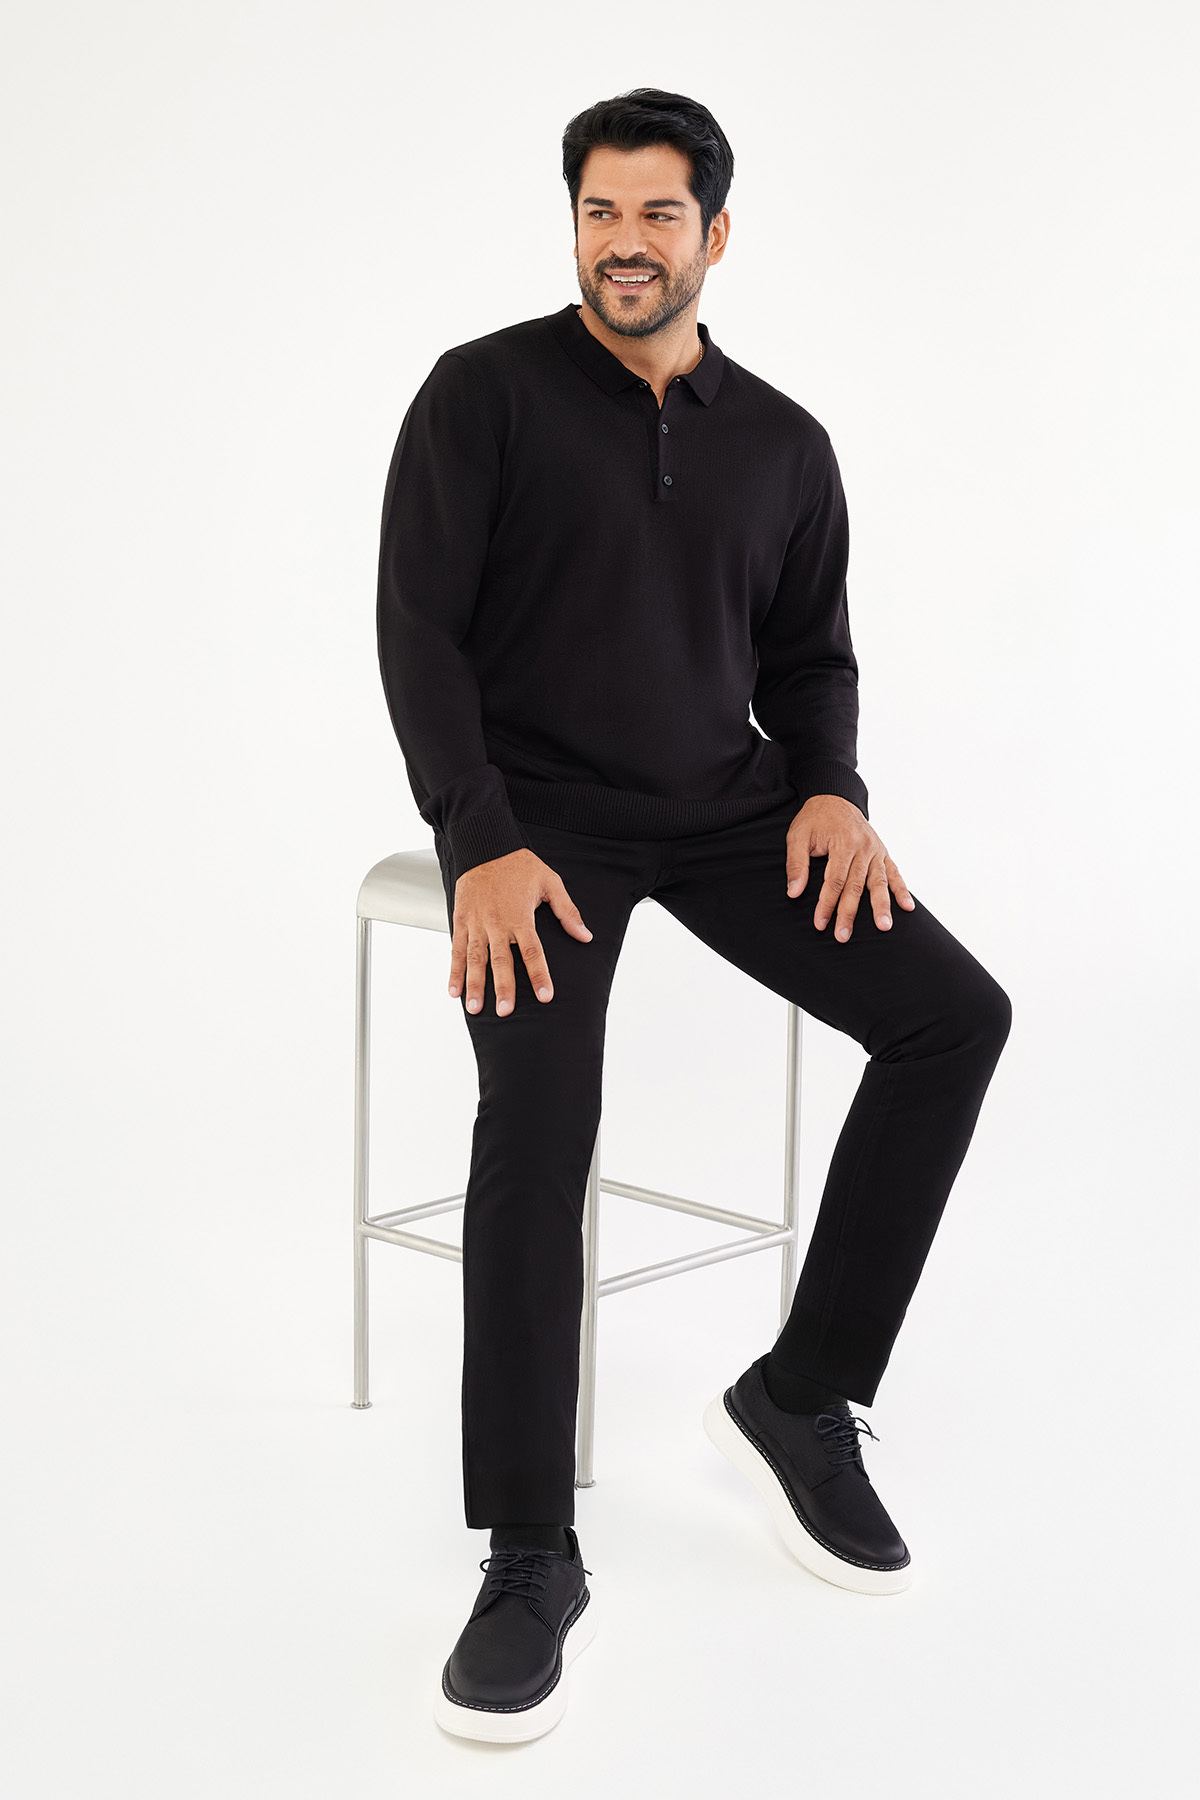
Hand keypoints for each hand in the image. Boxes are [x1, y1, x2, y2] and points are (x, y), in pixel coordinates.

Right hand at [448, 848, 592, 1016]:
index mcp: (521, 917)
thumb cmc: (519, 864)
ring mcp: (477, 923)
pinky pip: (457, 949)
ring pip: (475, 959)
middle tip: (505, 1012)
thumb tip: (585, 936)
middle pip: (501, 961)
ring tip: (474, 1008)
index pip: (532, 952)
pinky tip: (454, 990)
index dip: (539, 975)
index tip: (545, 996)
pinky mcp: (462, 920)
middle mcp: (497, 923)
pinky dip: (454, 970)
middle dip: (503, 988)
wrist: (485, 846)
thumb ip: (567, 911)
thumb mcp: (550, 882)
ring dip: (475, 985)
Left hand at [785, 795, 915, 941]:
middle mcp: (863, 847)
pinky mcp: (882, 852)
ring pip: (879, 882)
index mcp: (843, 842)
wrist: (835, 797)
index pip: (834, 880)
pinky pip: (894, 873)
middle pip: (856, 886)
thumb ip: (796, 864)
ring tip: (884, 927)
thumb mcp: (797, 836)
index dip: (827, 903)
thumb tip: (793, 893)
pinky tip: (907, 907)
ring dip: (881, 906)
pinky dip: (901, 890)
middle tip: (843, 936)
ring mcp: (876, 850)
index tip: (821, 923)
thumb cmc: (814, 819)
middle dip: (849, 913)